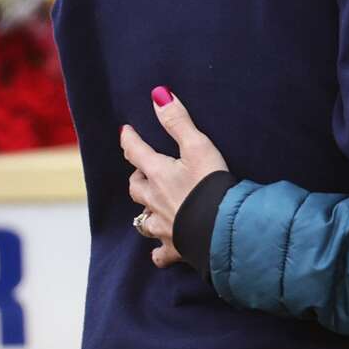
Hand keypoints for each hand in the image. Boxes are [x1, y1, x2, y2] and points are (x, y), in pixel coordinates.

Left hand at [120, 88, 228, 269]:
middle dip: (137, 177)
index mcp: (159, 174)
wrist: (223, 228)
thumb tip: (158, 95)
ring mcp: (163, 226)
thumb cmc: (212, 185)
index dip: (130, 140)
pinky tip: (160, 250)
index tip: (125, 132)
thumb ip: (178, 121)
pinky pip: (160, 253)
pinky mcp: (175, 248)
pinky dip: (158, 251)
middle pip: (136, 187)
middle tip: (143, 171)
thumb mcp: (198, 146)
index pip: (136, 151)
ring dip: (144, 212)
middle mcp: (154, 200)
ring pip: (142, 220)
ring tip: (150, 207)